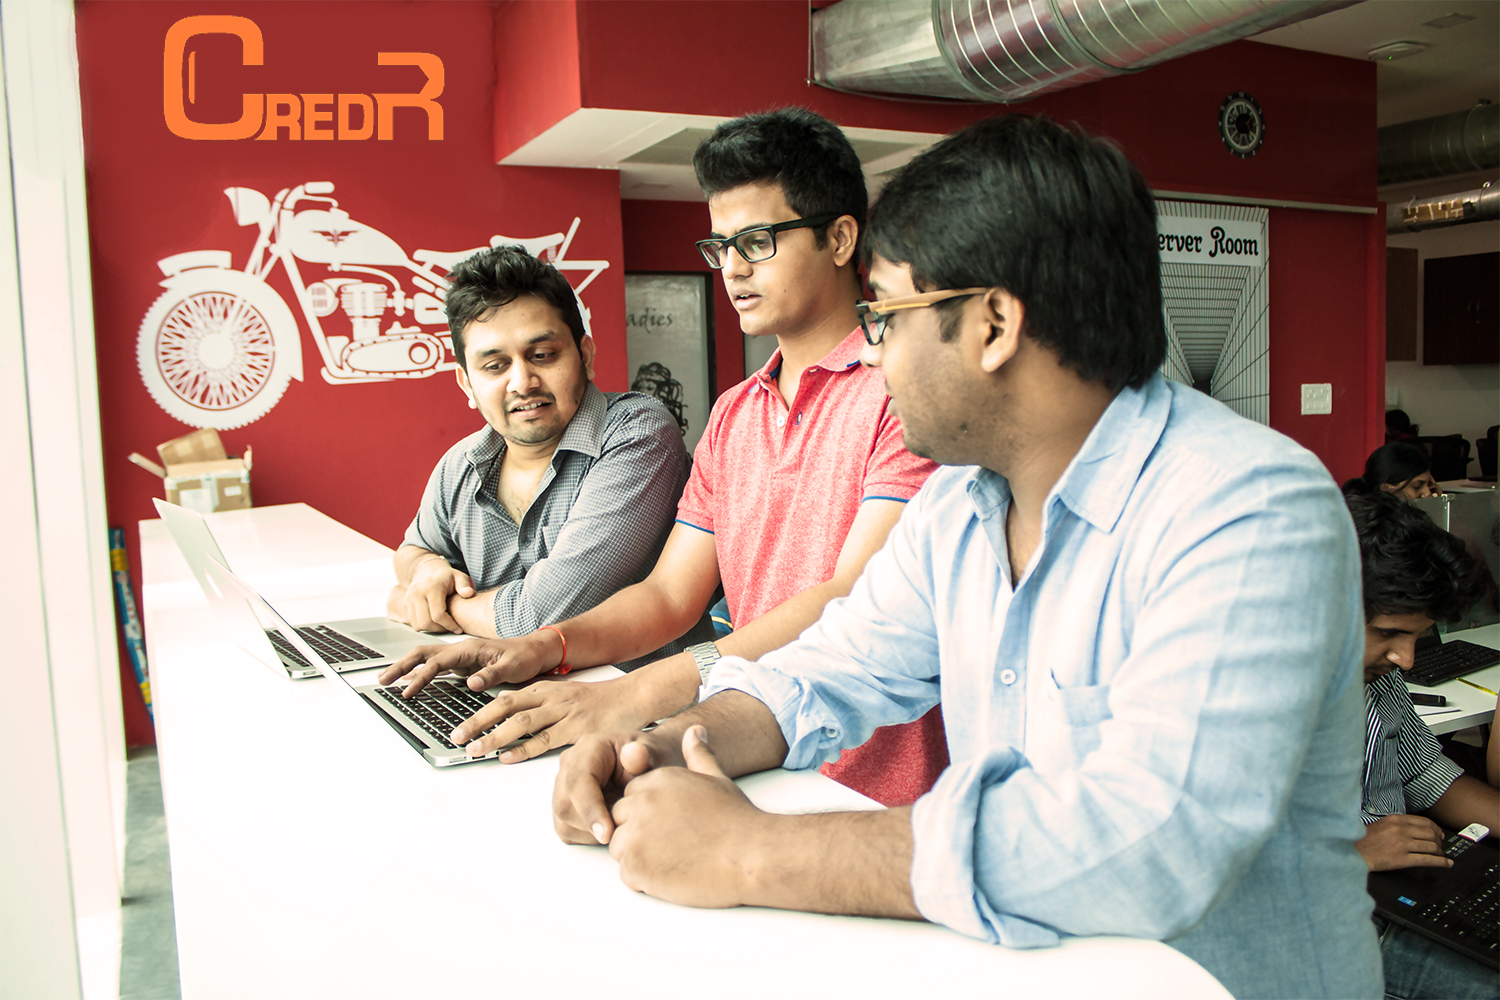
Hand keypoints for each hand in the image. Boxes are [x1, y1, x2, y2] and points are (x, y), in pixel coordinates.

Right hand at [377, 637, 531, 695]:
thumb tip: (471, 683)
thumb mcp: (512, 667)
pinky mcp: (463, 664)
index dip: (420, 677)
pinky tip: (410, 682)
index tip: (407, 691)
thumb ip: (491, 674)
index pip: (437, 662)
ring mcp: (460, 657)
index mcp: (469, 649)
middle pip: (423, 654)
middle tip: (383, 680)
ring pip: (426, 659)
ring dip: (407, 668)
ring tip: (388, 680)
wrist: (536, 650)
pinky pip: (436, 667)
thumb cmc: (525, 657)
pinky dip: (420, 673)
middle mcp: (460, 650)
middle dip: (401, 666)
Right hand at [386, 557, 472, 633]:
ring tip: (443, 625)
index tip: (458, 629)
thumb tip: (469, 593)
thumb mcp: (458, 576)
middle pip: (426, 622)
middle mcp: (417, 593)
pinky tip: (434, 622)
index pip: (438, 615)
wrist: (427, 568)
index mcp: (431, 587)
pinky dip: (423, 626)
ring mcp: (409, 599)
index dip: (449, 625)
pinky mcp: (405, 604)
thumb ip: (464, 585)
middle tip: (450, 628)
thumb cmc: (445, 575)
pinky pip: (412, 622)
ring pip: (418, 625)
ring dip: (431, 629)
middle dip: (440, 629)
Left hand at [450, 674, 658, 762]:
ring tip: (473, 750)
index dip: (481, 709)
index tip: (460, 722)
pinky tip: (506, 757)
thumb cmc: (606, 701)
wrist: (638, 695)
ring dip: (494, 736)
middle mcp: (552, 697)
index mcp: (548, 689)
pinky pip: (545, 740)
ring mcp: (565, 712)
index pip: (507, 696)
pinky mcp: (578, 729)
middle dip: (478, 721)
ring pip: (521, 722)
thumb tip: (522, 725)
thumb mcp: (571, 698)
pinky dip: (523, 748)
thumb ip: (548, 709)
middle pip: (506, 705)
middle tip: (455, 736)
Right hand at [552, 729, 680, 844]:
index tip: (607, 833)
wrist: (649, 764)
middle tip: (623, 829)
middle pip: (565, 805)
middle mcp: (570, 765)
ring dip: (591, 833)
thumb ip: (645, 755)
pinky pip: (568, 830)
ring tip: (620, 822)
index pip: (578, 782)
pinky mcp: (565, 805)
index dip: (590, 810)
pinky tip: (610, 825)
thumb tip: (635, 753)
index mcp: (589, 748)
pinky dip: (588, 836)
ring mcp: (563, 786)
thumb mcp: (655, 753)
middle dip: (592, 825)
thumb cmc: (651, 759)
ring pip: (564, 821)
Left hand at [607, 727, 768, 907]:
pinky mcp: (636, 867)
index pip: (632, 797)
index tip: (674, 826)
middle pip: (620, 821)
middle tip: (675, 845)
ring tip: (676, 859)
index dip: (650, 815)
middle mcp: (640, 803)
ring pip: (620, 848)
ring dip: (640, 857)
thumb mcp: (717, 778)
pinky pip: (627, 875)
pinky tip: (674, 873)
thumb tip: (695, 730)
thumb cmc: (736, 819)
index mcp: (655, 780)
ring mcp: (635, 835)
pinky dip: (645, 880)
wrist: (750, 855)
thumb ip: (699, 755)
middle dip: (640, 834)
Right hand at [1356, 814, 1453, 871]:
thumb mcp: (1382, 824)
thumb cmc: (1365, 839)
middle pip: (1431, 834)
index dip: (1436, 829)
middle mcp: (1401, 830)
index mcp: (1396, 819)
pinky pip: (1427, 860)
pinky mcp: (1403, 859)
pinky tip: (1446, 863)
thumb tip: (1418, 829)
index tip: (1439, 834)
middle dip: (1439, 840)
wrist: (1354, 852)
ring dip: (1440, 851)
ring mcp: (1403, 845)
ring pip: (1431, 846)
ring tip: (1441, 854)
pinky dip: (1441, 862)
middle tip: (1441, 845)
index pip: (1425, 822)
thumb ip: (1399, 824)